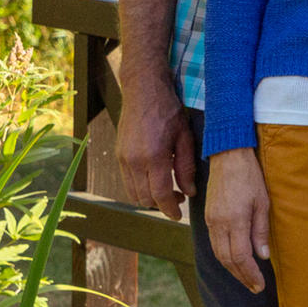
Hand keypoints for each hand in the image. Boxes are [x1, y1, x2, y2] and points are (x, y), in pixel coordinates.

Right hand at [116, 64, 197, 218]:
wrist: (143, 90)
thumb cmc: (168, 111)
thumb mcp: (185, 137)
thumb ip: (186, 167)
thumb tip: (189, 192)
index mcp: (154, 157)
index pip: (160, 195)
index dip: (170, 209)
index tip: (178, 216)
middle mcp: (134, 161)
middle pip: (145, 198)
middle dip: (161, 205)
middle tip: (178, 199)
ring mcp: (123, 159)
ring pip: (133, 193)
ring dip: (149, 198)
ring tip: (167, 190)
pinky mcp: (118, 155)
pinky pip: (127, 182)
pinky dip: (140, 187)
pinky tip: (154, 179)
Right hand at [205, 148, 272, 293]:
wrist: (228, 154)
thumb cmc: (250, 175)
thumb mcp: (262, 201)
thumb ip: (261, 230)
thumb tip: (263, 256)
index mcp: (234, 220)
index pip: (241, 257)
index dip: (250, 274)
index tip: (260, 285)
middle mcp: (219, 224)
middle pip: (227, 260)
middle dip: (242, 276)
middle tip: (255, 287)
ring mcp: (211, 220)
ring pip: (218, 254)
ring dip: (232, 269)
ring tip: (246, 278)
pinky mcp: (208, 216)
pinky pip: (214, 243)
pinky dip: (224, 256)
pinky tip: (234, 260)